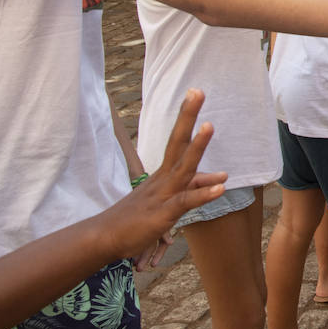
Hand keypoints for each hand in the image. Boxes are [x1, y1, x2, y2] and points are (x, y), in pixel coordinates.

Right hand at [98, 89, 227, 262]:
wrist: (104, 238)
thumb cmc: (138, 217)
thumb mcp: (170, 198)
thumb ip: (196, 186)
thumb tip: (223, 176)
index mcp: (165, 172)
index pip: (178, 140)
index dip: (187, 117)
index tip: (195, 91)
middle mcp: (164, 178)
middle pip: (178, 142)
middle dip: (188, 117)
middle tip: (198, 91)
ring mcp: (162, 194)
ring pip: (183, 167)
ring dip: (197, 147)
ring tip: (210, 125)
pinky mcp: (162, 214)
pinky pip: (185, 202)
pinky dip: (203, 194)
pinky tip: (222, 187)